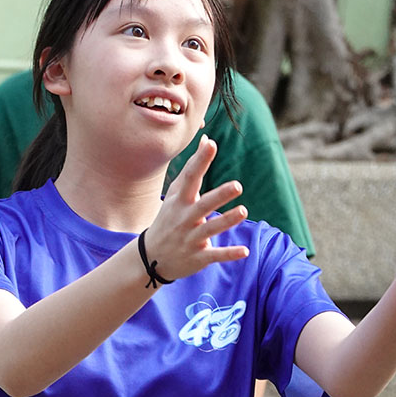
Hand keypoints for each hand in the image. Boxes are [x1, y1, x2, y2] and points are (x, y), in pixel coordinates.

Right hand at [143, 135, 248, 280]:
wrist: (150, 257)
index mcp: (180, 201)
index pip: (190, 178)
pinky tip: (245, 251)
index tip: (211, 144)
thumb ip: (193, 168)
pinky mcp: (197, 257)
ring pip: (210, 229)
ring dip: (227, 221)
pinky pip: (215, 255)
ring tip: (244, 211)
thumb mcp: (176, 194)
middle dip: (219, 195)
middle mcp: (185, 218)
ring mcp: (191, 239)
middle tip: (238, 185)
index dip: (200, 161)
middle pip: (203, 205)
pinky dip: (229, 254)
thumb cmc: (169, 218)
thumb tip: (207, 139)